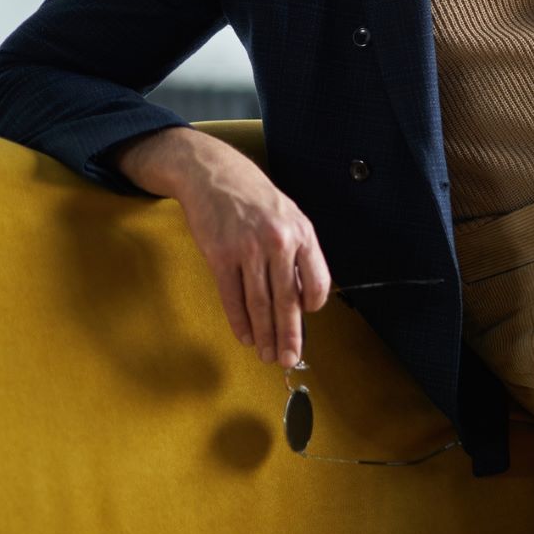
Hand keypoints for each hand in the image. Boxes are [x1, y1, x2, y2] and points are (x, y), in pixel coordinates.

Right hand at [112, 127, 332, 366]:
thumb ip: (298, 253)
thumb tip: (304, 296)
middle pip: (287, 300)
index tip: (307, 319)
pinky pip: (232, 297)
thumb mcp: (289, 217)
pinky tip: (245, 336)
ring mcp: (248, 250)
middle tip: (290, 358)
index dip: (313, 306)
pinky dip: (240, 322)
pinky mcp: (220, 256)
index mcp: (302, 234)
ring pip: (260, 304)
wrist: (216, 176)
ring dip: (265, 335)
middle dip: (290, 335)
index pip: (317, 282)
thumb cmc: (256, 200)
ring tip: (268, 354)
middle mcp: (278, 243)